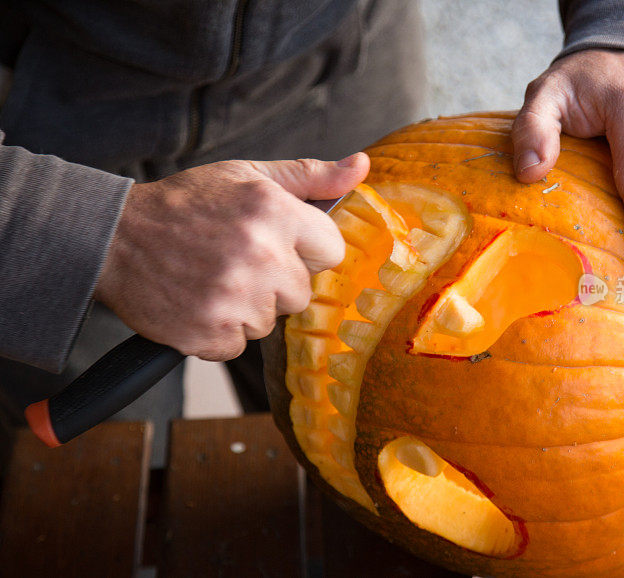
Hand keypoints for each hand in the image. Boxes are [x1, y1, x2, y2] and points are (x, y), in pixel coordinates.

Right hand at [95, 153, 369, 359]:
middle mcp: (261, 257)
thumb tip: (361, 165)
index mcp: (276, 213)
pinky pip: (238, 345)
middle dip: (277, 282)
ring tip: (213, 278)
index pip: (333, 250)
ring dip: (247, 308)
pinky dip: (220, 332)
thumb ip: (310, 176)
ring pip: (270, 322)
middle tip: (238, 261)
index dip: (308, 250)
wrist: (116, 238)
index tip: (282, 245)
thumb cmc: (188, 204)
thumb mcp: (249, 176)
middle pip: (302, 292)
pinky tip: (199, 301)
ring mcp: (235, 299)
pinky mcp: (209, 333)